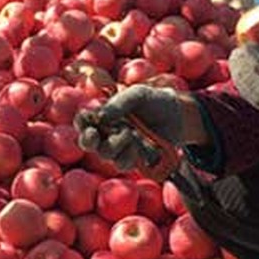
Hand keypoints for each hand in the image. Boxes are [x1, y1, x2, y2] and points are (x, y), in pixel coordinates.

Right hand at [74, 85, 202, 169]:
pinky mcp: (132, 160)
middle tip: (93, 134)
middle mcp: (107, 134)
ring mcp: (119, 149)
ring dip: (115, 144)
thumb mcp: (138, 94)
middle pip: (87, 143)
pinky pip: (122, 164)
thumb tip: (100, 118)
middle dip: (88, 139)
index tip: (86, 117)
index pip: (83, 121)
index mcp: (103, 116)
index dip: (81, 122)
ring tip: (130, 133)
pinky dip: (129, 154)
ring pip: (105, 154)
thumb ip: (120, 103)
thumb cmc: (154, 101)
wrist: (177, 116)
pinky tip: (138, 144)